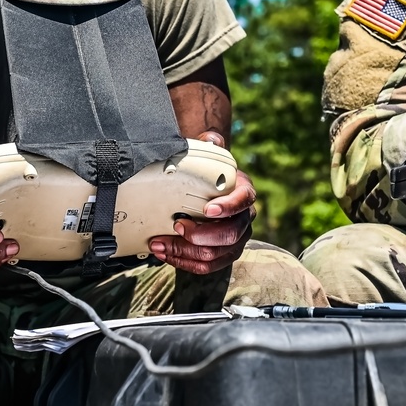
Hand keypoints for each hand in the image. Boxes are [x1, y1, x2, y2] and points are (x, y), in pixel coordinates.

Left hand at [148, 132, 254, 274]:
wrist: (209, 191)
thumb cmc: (209, 175)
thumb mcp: (210, 156)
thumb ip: (210, 145)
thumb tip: (211, 138)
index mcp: (244, 192)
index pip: (244, 200)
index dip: (228, 206)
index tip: (207, 208)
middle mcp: (244, 218)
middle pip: (230, 234)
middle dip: (200, 234)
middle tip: (176, 226)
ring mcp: (235, 239)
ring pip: (216, 255)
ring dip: (185, 252)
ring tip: (161, 244)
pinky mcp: (222, 255)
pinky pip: (207, 267)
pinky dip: (184, 263)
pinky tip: (166, 254)